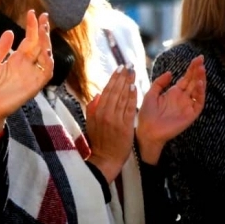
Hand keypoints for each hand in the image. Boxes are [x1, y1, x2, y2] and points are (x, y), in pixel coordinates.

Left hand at [0, 10, 52, 137]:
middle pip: (39, 44)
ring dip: (46, 42)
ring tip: (43, 29)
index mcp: (16, 58)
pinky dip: (48, 62)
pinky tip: (45, 51)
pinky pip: (46, 72)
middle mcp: (26, 64)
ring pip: (46, 55)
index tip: (31, 12)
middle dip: (43, 30)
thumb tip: (10, 31)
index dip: (32, 26)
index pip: (28, 39)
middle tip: (43, 16)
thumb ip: (1, 48)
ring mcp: (31, 74)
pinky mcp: (34, 85)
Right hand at [85, 67, 135, 182]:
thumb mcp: (90, 123)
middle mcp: (106, 113)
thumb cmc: (98, 141)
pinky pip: (129, 108)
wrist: (106, 159)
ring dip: (128, 83)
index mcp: (97, 111)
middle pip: (115, 91)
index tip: (119, 68)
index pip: (107, 90)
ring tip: (132, 72)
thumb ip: (92, 108)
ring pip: (122, 97)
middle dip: (122, 77)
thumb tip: (98, 94)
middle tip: (128, 65)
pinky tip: (134, 87)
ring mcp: (116, 119)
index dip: (113, 78)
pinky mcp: (125, 126)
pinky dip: (131, 97)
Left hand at [136, 55, 205, 164]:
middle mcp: (182, 98)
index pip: (186, 78)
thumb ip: (160, 83)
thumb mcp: (151, 94)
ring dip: (201, 80)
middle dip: (197, 71)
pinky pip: (198, 103)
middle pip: (193, 82)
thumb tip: (170, 72)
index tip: (197, 58)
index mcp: (173, 93)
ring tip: (201, 69)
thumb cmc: (147, 114)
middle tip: (202, 59)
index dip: (191, 68)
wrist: (147, 131)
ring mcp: (187, 106)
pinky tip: (199, 84)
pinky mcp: (190, 115)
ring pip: (198, 91)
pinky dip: (200, 94)